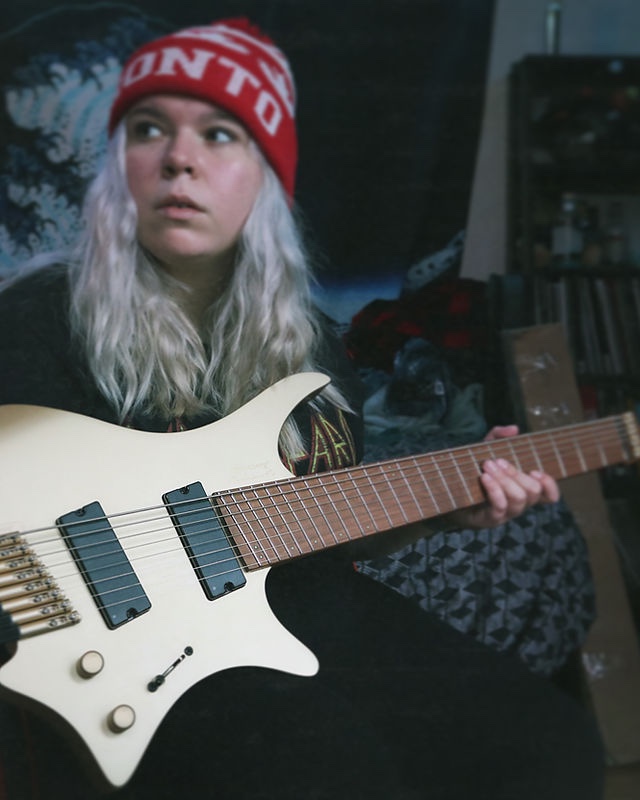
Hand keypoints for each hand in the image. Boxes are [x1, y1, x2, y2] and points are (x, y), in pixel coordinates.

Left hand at [444, 424, 560, 530]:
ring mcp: (506, 513)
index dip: (549, 485)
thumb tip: (514, 429)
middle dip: (517, 473)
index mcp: (522, 490)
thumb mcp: (484, 449)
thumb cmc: (471, 471)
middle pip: (533, 492)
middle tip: (498, 461)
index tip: (535, 470)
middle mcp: (518, 504)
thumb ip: (498, 436)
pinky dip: (494, 490)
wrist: (447, 493)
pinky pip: (500, 506)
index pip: (549, 496)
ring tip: (487, 466)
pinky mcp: (490, 519)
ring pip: (518, 498)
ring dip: (505, 479)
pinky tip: (484, 478)